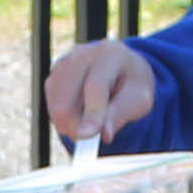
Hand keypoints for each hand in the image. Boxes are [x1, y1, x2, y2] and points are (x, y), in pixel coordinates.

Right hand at [41, 40, 155, 148]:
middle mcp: (82, 54)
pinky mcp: (54, 75)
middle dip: (76, 127)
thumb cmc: (133, 84)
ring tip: (92, 123)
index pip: (95, 87)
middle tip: (92, 139)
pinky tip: (83, 113)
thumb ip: (122, 114)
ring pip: (56, 106)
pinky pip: (51, 105)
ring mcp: (64, 63)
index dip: (91, 114)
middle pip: (66, 100)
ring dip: (70, 124)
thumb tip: (103, 134)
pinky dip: (65, 118)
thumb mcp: (140, 99)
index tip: (88, 137)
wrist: (123, 69)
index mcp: (109, 54)